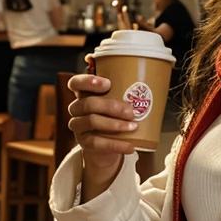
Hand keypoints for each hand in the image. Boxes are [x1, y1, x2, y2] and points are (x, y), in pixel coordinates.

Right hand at [68, 64, 137, 196]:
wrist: (108, 147)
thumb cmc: (114, 118)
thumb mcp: (117, 102)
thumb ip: (123, 89)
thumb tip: (145, 73)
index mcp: (84, 94)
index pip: (76, 83)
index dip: (88, 81)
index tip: (108, 83)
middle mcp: (77, 108)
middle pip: (88, 103)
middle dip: (111, 106)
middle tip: (131, 111)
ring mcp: (79, 126)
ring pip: (92, 121)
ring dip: (115, 124)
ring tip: (133, 127)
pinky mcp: (84, 143)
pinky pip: (98, 143)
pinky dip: (117, 145)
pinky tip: (130, 146)